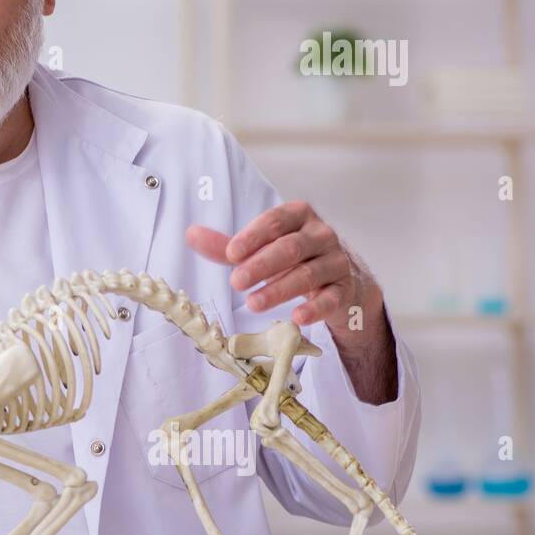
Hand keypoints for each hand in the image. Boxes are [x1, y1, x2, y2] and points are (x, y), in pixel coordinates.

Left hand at [185, 200, 379, 331]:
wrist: (338, 279)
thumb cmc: (292, 258)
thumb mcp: (259, 249)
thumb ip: (226, 245)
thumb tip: (191, 234)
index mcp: (298, 217)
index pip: (275, 221)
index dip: (253, 236)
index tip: (231, 253)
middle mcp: (321, 235)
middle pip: (290, 247)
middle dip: (261, 265)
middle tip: (236, 282)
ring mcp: (336, 262)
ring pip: (308, 274)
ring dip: (279, 289)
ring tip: (253, 304)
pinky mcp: (344, 289)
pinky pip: (331, 298)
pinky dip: (315, 309)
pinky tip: (297, 318)